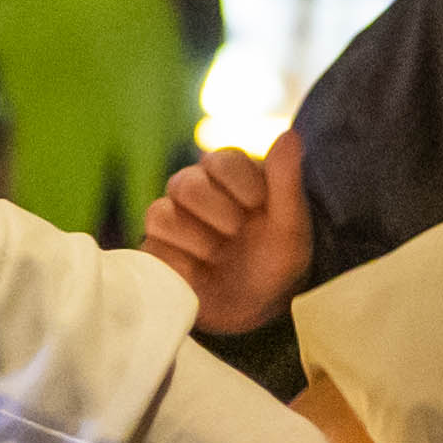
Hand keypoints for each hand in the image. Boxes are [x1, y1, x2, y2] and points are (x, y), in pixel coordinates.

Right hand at [141, 131, 310, 333]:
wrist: (257, 308)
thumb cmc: (276, 261)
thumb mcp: (290, 225)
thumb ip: (286, 179)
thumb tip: (290, 134)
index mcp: (227, 172)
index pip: (221, 160)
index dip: (244, 188)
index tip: (260, 209)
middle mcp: (194, 188)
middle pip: (186, 185)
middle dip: (219, 216)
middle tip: (238, 235)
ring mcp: (170, 218)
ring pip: (161, 214)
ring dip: (199, 242)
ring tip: (219, 256)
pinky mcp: (155, 249)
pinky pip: (152, 249)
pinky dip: (182, 265)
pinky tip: (202, 274)